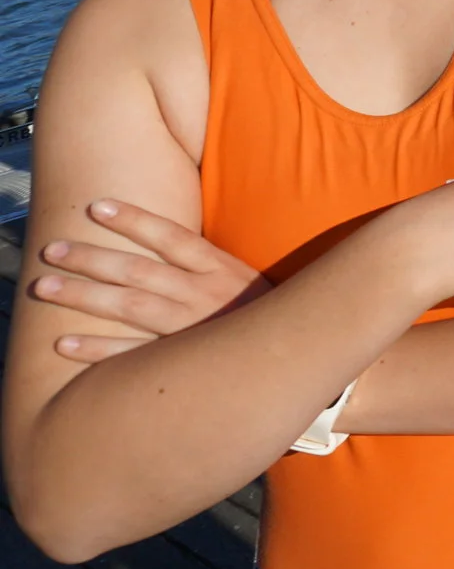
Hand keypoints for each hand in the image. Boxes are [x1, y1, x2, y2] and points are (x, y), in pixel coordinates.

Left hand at [30, 199, 268, 360]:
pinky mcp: (182, 361)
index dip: (134, 220)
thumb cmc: (263, 316)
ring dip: (83, 295)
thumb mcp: (246, 281)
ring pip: (129, 306)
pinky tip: (63, 343)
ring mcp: (191, 328)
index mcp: (220, 270)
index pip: (172, 237)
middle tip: (51, 250)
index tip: (96, 207)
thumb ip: (209, 266)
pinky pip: (131, 354)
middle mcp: (204, 295)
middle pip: (139, 271)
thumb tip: (168, 241)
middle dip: (92, 258)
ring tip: (44, 286)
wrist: (294, 356)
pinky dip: (96, 349)